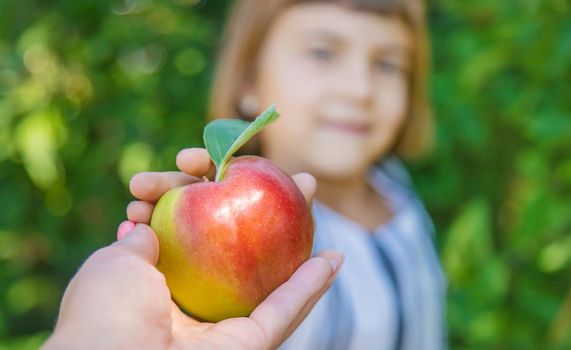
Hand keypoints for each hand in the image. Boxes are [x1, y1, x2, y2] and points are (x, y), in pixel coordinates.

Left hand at [44, 148, 341, 349]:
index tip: (196, 162)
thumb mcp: (115, 262)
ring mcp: (226, 326)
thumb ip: (142, 240)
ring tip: (310, 196)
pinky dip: (311, 287)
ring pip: (273, 277)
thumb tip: (150, 223)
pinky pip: (284, 312)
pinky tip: (334, 258)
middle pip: (242, 249)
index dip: (201, 191)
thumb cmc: (104, 313)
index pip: (194, 231)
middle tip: (279, 174)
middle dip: (262, 206)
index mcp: (163, 287)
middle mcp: (198, 305)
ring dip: (298, 237)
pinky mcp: (248, 346)